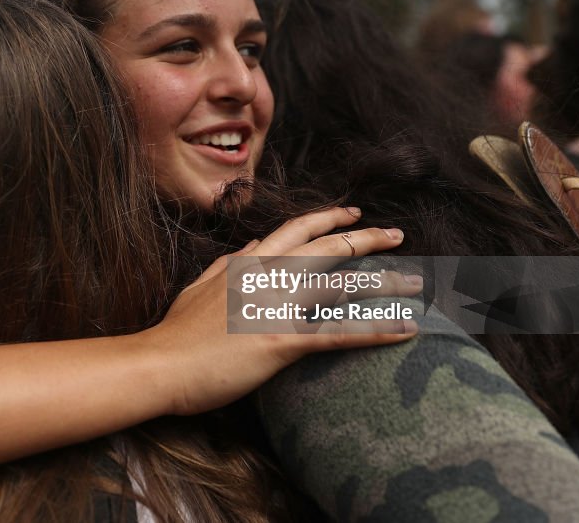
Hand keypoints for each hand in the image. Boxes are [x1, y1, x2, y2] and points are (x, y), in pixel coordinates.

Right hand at [140, 207, 419, 415]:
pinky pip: (338, 334)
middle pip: (328, 249)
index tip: (355, 214)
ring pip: (342, 287)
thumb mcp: (199, 287)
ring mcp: (276, 307)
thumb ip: (227, 265)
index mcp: (248, 263)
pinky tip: (405, 330)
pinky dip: (376, 331)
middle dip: (368, 239)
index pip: (297, 230)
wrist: (160, 364)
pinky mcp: (281, 340)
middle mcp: (268, 277)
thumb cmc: (176, 333)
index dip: (330, 219)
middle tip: (398, 234)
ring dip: (385, 283)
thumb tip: (251, 245)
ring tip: (418, 284)